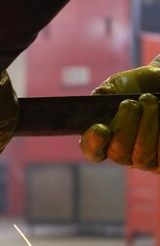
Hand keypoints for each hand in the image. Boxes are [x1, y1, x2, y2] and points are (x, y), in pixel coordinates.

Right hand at [80, 56, 159, 170]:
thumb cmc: (143, 87)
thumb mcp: (122, 84)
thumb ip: (108, 91)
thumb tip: (101, 94)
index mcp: (105, 138)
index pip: (92, 151)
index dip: (93, 143)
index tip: (99, 128)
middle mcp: (124, 154)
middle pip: (118, 154)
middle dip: (124, 127)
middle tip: (131, 103)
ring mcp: (146, 160)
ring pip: (142, 157)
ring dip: (147, 126)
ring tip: (151, 100)